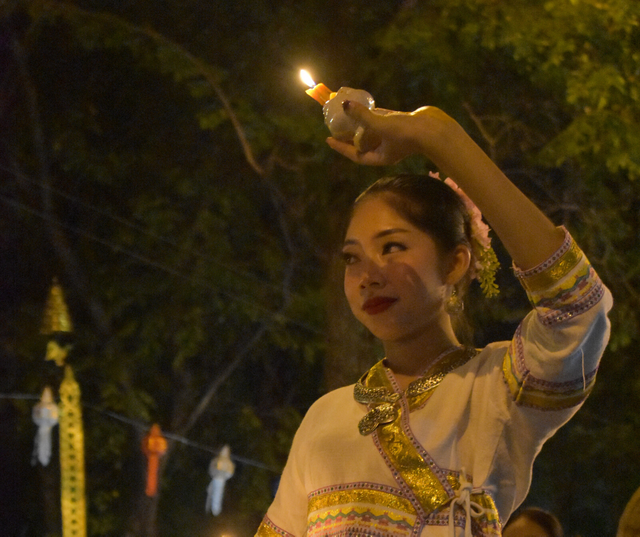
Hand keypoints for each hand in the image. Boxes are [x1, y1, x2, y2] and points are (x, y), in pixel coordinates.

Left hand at [326, 101, 457, 165]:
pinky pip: (383, 120)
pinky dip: (374, 114)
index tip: (328, 139)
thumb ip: (363, 116)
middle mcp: (386, 149)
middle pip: (362, 143)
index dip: (341, 147)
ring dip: (361, 123)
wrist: (435, 129)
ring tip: (347, 114)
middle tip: (336, 126)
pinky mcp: (401, 125)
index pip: (355, 154)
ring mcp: (394, 137)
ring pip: (373, 130)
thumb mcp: (381, 125)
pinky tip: (366, 105)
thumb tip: (344, 105)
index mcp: (380, 157)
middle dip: (349, 135)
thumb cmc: (407, 134)